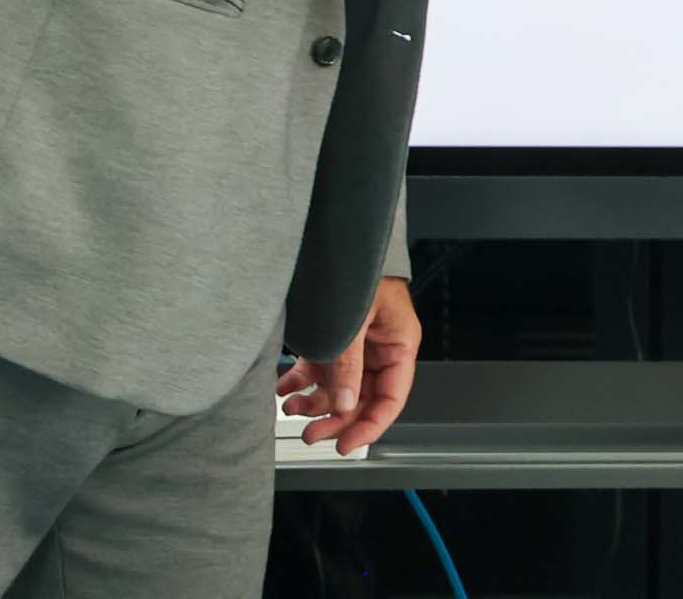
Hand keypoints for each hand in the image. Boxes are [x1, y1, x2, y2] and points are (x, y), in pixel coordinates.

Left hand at [278, 275, 419, 457]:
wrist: (337, 237)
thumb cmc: (357, 267)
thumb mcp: (352, 320)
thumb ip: (348, 364)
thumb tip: (345, 403)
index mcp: (398, 343)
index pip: (392, 398)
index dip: (370, 426)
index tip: (346, 444)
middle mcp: (379, 347)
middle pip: (362, 398)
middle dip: (335, 418)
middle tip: (311, 434)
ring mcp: (355, 344)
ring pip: (338, 387)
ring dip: (314, 402)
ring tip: (290, 407)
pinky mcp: (333, 337)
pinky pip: (320, 369)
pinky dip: (301, 381)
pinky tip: (284, 387)